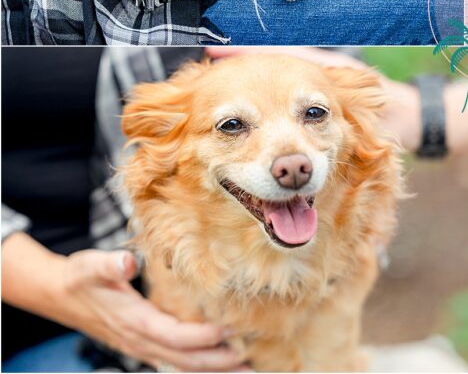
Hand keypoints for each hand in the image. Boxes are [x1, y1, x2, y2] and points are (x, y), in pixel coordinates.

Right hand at [53, 248, 249, 370]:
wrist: (60, 294)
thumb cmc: (80, 276)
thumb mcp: (91, 265)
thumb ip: (109, 265)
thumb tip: (127, 262)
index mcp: (134, 322)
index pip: (174, 336)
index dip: (202, 337)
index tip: (230, 330)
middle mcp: (140, 341)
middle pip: (183, 360)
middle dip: (217, 363)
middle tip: (250, 362)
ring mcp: (141, 347)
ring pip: (180, 365)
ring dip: (212, 369)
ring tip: (247, 370)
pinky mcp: (142, 344)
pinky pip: (173, 360)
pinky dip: (197, 365)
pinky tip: (218, 364)